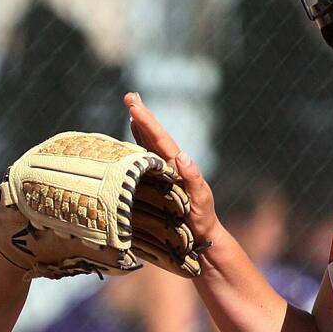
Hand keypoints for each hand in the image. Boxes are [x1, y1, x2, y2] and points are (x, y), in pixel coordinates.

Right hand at [125, 92, 219, 244]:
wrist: (202, 236)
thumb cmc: (203, 219)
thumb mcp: (201, 200)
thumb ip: (193, 178)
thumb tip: (182, 155)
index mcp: (179, 165)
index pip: (161, 139)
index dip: (147, 122)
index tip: (134, 106)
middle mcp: (171, 164)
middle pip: (154, 135)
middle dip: (142, 115)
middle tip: (130, 96)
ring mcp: (164, 172)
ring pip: (149, 143)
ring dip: (140, 126)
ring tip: (131, 108)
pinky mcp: (158, 182)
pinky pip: (145, 159)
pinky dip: (138, 144)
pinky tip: (132, 136)